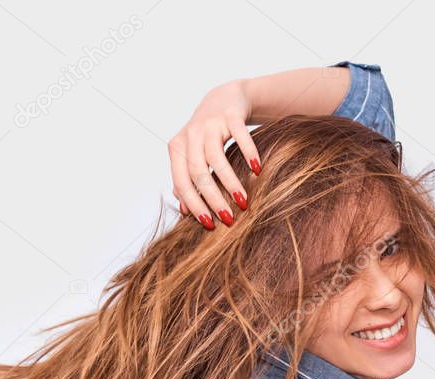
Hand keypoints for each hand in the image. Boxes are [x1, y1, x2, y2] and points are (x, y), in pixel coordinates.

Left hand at [168, 79, 261, 229]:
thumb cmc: (208, 135)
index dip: (194, 204)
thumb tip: (184, 211)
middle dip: (213, 198)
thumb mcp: (193, 155)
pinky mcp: (230, 115)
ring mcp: (210, 123)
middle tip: (229, 219)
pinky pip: (240, 137)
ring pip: (216, 158)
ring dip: (230, 182)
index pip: (181, 181)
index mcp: (177, 148)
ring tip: (243, 201)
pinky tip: (257, 170)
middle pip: (198, 172)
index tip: (209, 223)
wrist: (225, 98)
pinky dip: (249, 153)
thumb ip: (186, 180)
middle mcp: (190, 135)